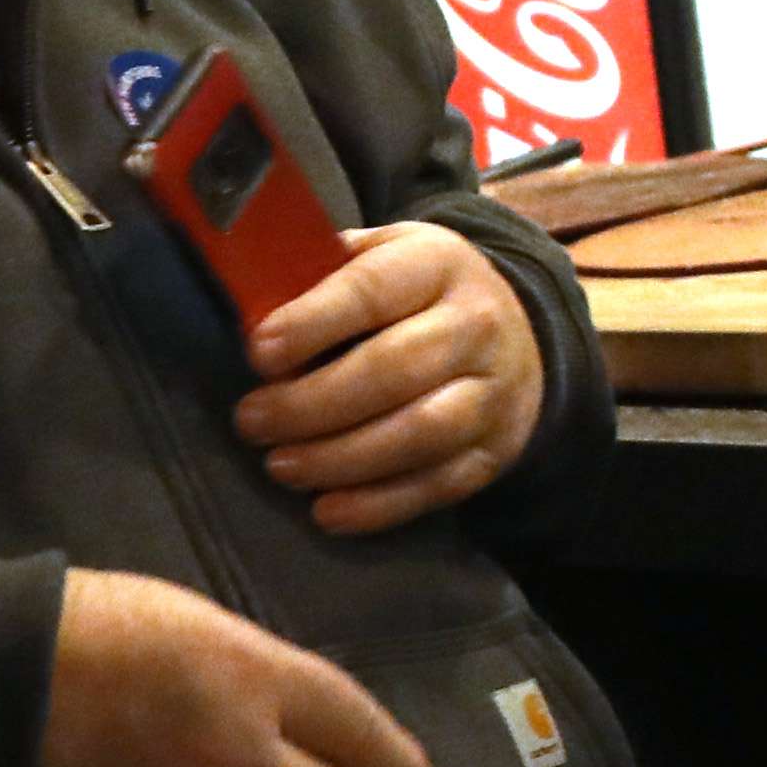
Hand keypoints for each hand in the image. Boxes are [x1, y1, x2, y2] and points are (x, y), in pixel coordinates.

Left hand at [236, 222, 542, 535]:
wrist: (516, 333)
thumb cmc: (415, 295)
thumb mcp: (378, 255)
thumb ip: (320, 276)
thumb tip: (250, 314)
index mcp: (438, 264)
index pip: (373, 291)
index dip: (313, 324)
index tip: (259, 355)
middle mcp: (477, 325)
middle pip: (395, 369)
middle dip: (312, 403)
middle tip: (252, 422)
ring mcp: (492, 392)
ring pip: (419, 433)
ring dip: (340, 458)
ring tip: (281, 465)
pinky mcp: (494, 450)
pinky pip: (438, 484)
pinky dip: (378, 505)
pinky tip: (327, 511)